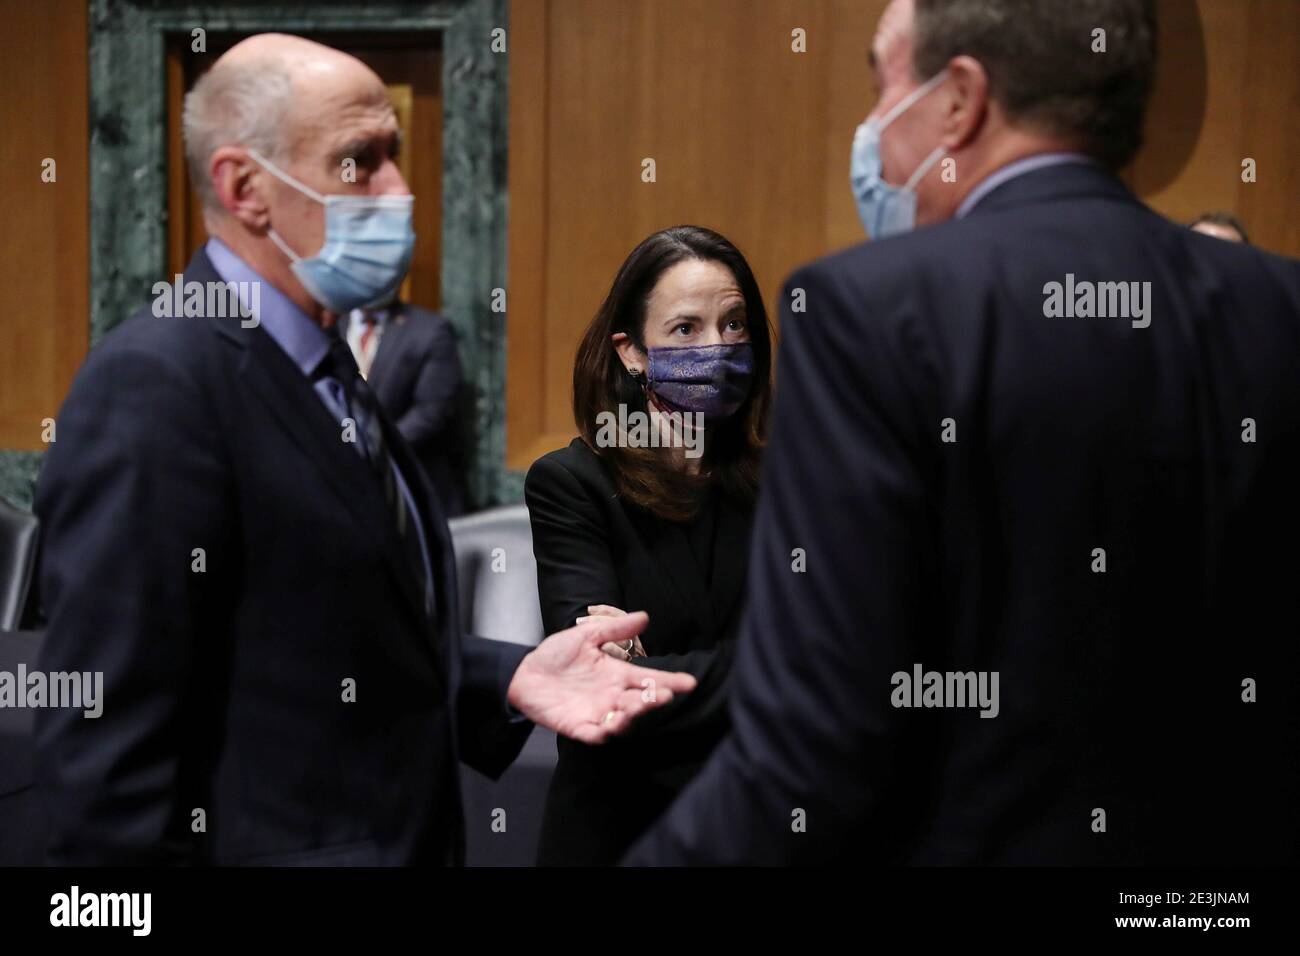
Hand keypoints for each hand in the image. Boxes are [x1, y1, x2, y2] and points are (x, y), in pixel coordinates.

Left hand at [507, 611, 695, 743]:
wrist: (523, 672)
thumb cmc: (555, 655)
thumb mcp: (586, 636)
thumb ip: (615, 629)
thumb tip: (645, 616)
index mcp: (616, 674)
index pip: (648, 679)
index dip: (669, 681)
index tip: (689, 682)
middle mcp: (612, 695)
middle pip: (640, 701)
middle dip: (652, 699)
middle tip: (663, 695)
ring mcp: (596, 712)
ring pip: (623, 719)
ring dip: (632, 715)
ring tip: (637, 705)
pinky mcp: (578, 727)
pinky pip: (596, 734)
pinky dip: (605, 732)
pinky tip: (611, 725)